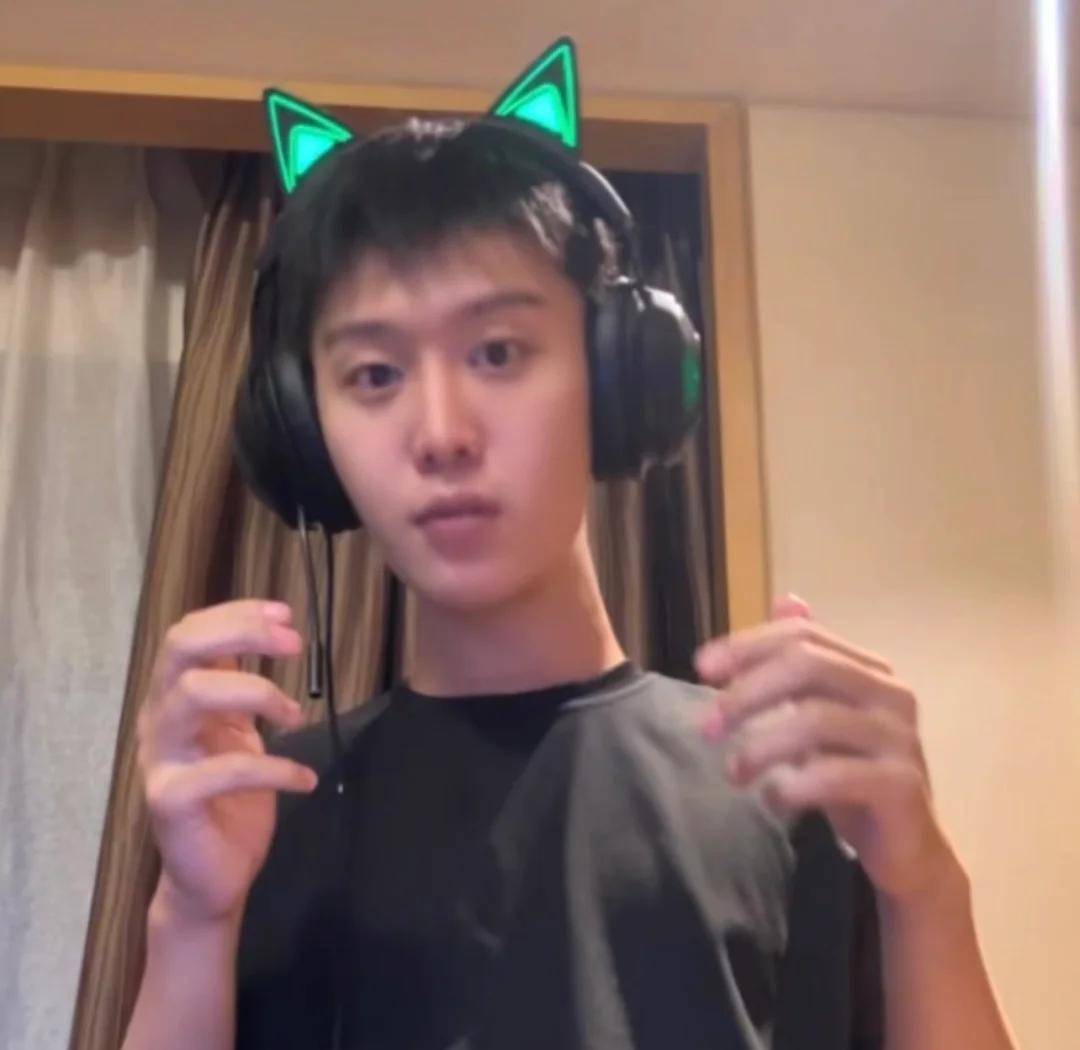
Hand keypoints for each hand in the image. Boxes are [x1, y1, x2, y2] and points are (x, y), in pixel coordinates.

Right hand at [137, 599, 316, 925]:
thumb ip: (242, 686)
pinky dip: (275, 768)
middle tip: (295, 644)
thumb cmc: (231, 799)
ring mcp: (161, 759)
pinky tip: (304, 780)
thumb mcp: (239, 731)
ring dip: (257, 692)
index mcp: (174, 698)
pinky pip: (223, 769)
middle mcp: (159, 720)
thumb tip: (269, 630)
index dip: (236, 615)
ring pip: (192, 694)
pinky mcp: (171, 801)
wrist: (213, 877)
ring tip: (296, 717)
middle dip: (241, 633)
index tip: (286, 615)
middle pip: (181, 649)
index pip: (188, 634)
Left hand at [695, 594, 955, 902]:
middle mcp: (891, 694)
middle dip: (746, 692)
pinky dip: (795, 785)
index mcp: (869, 669)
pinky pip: (838, 774)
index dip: (748, 645)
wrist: (907, 847)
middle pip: (807, 666)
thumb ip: (803, 663)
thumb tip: (787, 599)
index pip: (803, 637)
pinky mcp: (903, 786)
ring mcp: (901, 739)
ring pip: (816, 720)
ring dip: (761, 746)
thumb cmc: (853, 775)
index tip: (701, 668)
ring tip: (733, 773)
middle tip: (706, 726)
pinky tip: (772, 799)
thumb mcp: (820, 714)